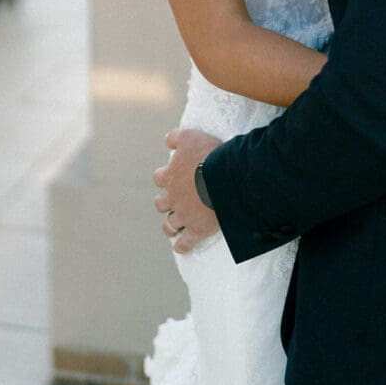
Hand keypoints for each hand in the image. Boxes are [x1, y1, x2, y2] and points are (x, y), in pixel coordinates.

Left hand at [153, 128, 220, 253]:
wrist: (226, 177)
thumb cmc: (209, 154)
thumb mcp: (190, 137)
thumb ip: (176, 137)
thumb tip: (167, 141)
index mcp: (170, 175)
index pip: (159, 178)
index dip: (165, 178)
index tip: (171, 177)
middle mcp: (173, 197)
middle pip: (161, 203)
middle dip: (166, 202)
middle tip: (174, 201)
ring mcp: (184, 215)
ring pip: (169, 225)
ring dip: (170, 225)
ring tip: (173, 226)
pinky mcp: (198, 229)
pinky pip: (185, 243)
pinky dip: (181, 246)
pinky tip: (180, 247)